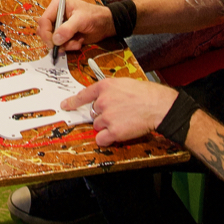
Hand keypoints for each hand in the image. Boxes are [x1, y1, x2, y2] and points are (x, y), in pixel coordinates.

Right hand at [36, 0, 114, 52]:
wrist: (106, 24)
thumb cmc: (94, 16)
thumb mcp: (81, 20)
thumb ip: (67, 29)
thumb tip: (55, 40)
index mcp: (57, 5)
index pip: (44, 20)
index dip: (46, 33)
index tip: (53, 44)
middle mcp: (55, 15)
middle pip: (44, 31)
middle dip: (54, 41)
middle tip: (63, 46)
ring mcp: (59, 26)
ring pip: (52, 40)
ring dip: (64, 45)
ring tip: (76, 42)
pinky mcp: (64, 35)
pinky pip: (60, 45)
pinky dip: (69, 46)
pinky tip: (79, 42)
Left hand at [63, 78, 177, 146]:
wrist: (158, 106)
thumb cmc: (146, 94)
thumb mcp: (125, 84)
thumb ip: (110, 90)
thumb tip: (103, 97)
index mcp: (105, 87)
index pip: (83, 95)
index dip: (73, 102)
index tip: (65, 105)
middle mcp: (103, 101)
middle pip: (93, 113)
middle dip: (103, 115)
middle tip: (119, 114)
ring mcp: (107, 116)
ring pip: (97, 125)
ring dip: (107, 126)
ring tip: (123, 121)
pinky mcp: (113, 131)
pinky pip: (101, 139)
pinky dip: (106, 139)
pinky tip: (116, 135)